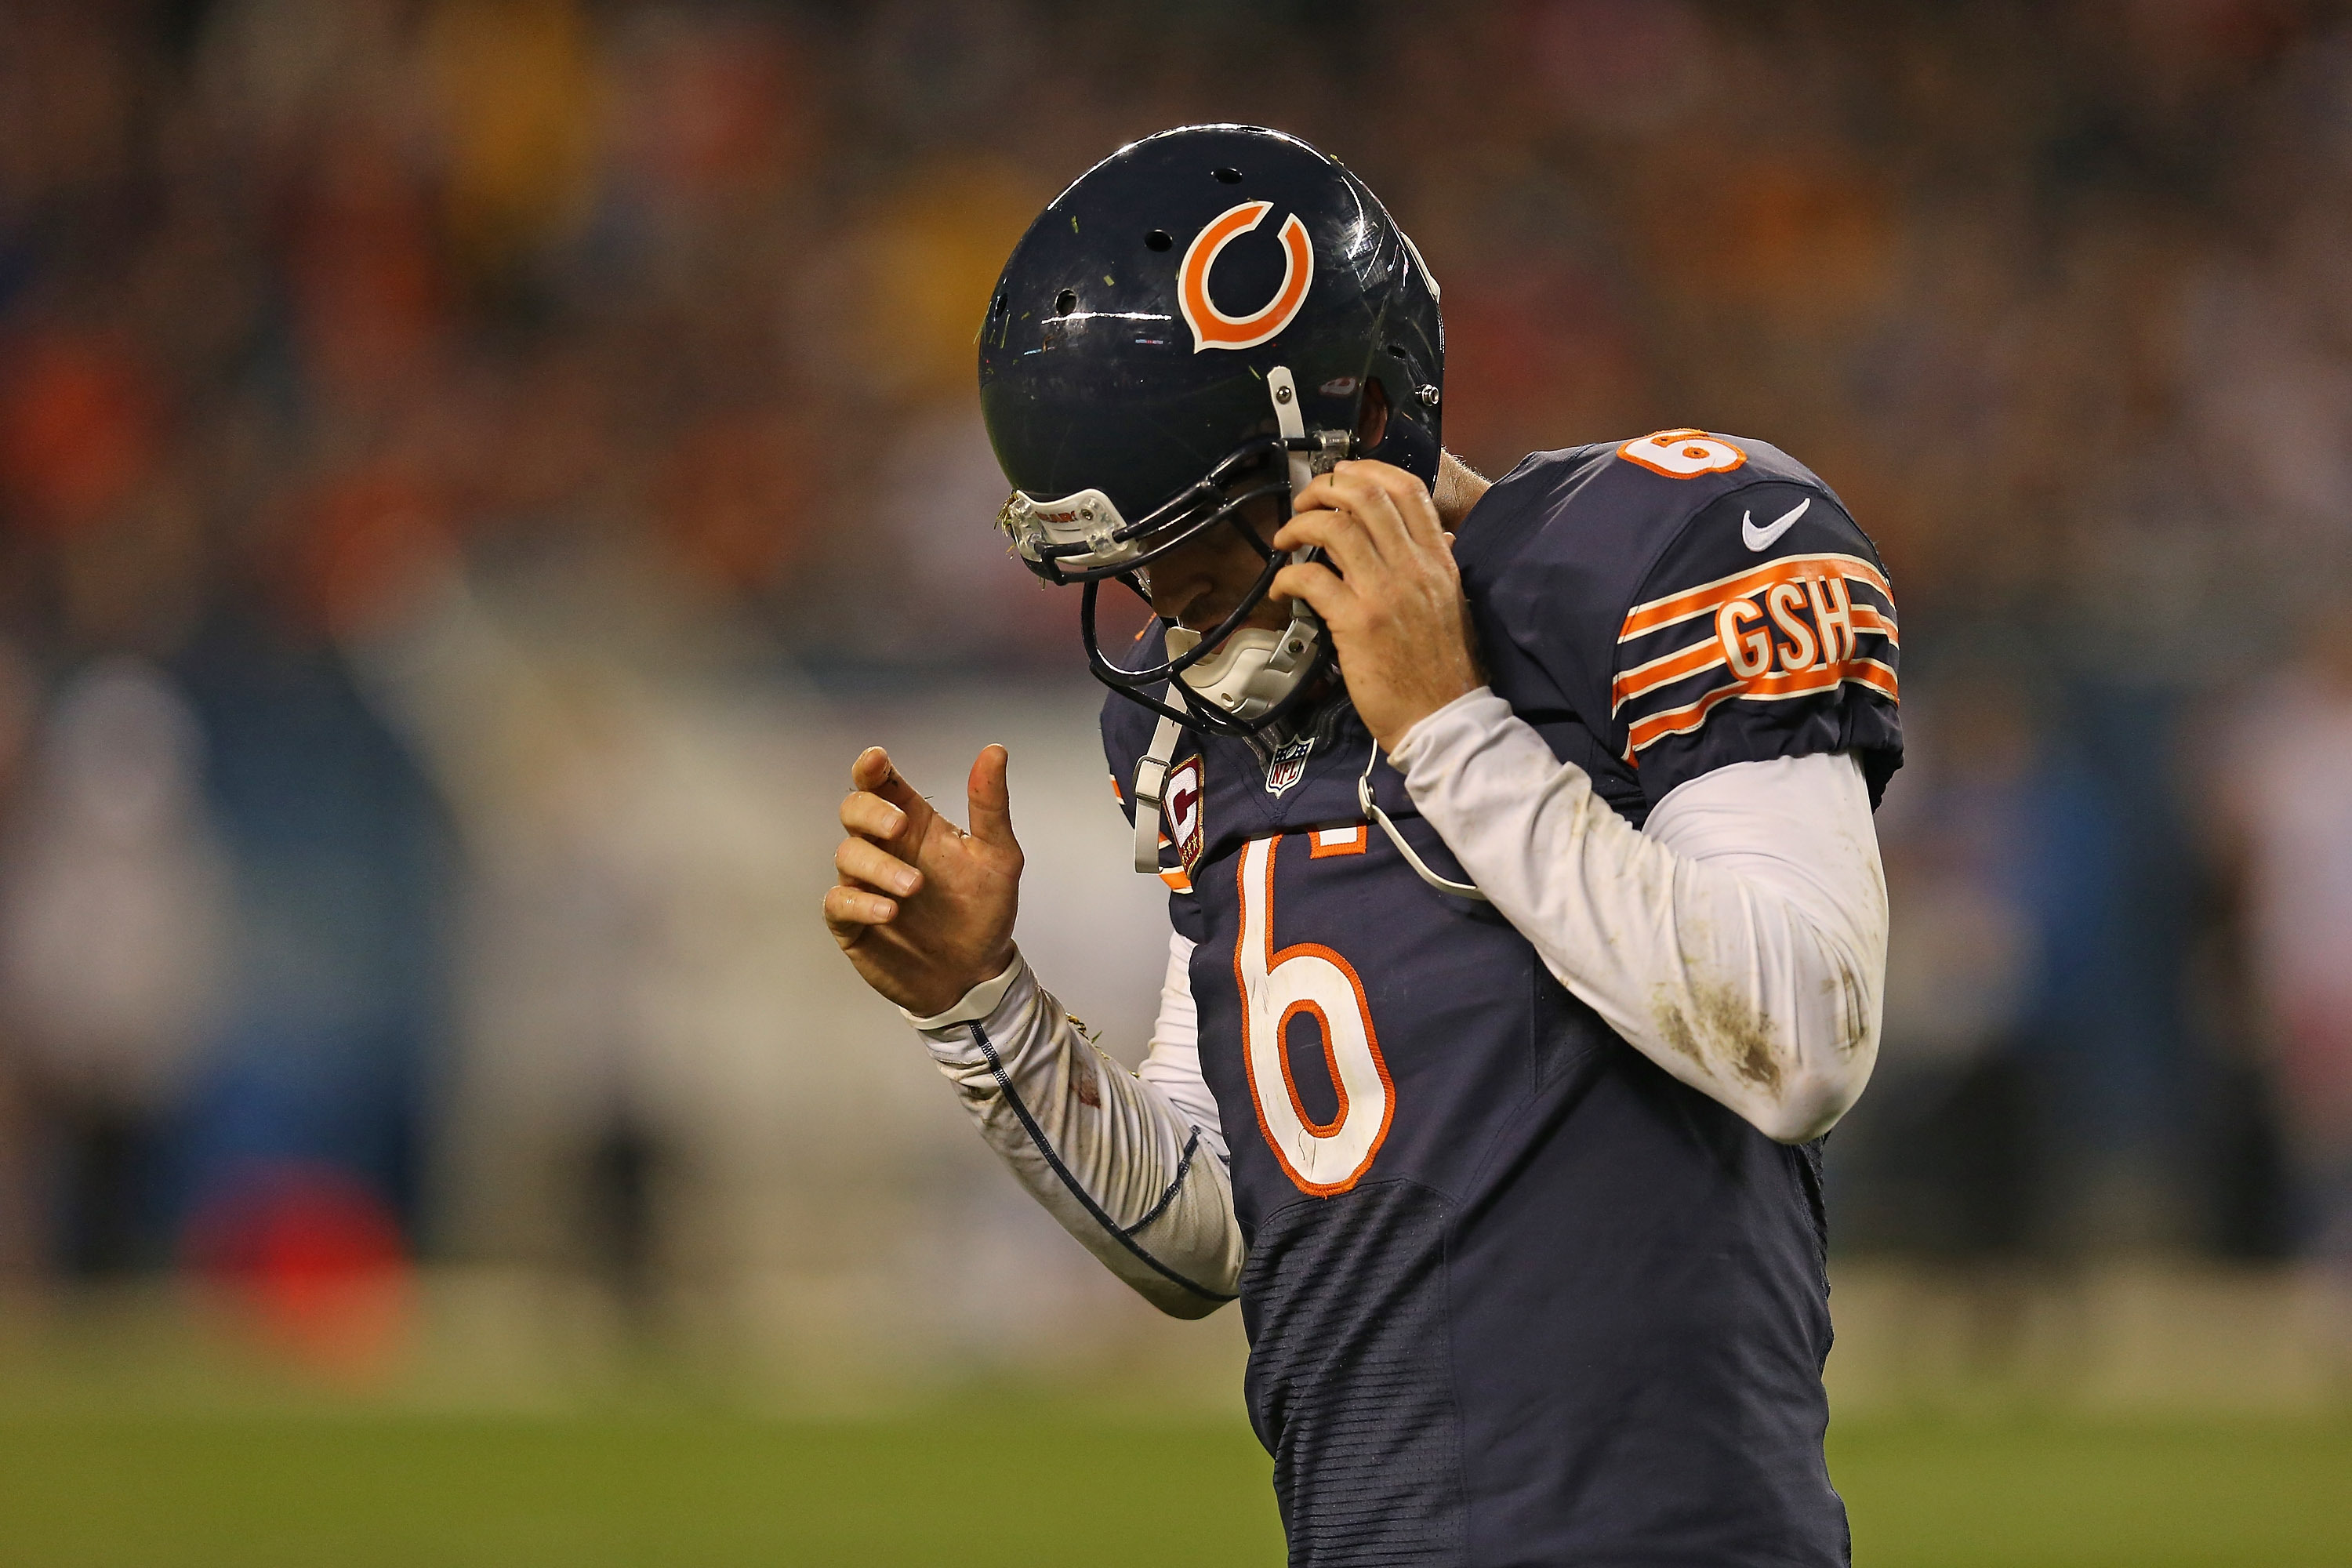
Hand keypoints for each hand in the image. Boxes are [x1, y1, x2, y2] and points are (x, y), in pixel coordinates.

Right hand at [823, 745, 1022, 1017]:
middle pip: (854, 810)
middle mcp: (887, 849)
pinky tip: (888, 911)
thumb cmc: (984, 912)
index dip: (871, 769)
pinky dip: (859, 902)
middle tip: (898, 828)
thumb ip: (991, 806)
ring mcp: (866, 884)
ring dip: (878, 867)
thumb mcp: (999, 857)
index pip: (882, 785)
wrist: (976, 975)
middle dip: (869, 812)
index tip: (876, 760)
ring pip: (848, 855)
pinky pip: (839, 901)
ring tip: (913, 888)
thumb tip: (995, 751)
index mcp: (916, 826)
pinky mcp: (854, 922)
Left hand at [1271, 460, 1482, 749]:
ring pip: (1336, 527)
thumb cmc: (1443, 668)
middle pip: (1366, 495)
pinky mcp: (1357, 622)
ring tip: (1286, 537)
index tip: (1341, 475)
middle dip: (1325, 488)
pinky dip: (1289, 575)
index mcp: (1438, 559)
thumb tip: (1433, 537)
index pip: (1407, 489)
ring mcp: (1385, 592)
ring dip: (1301, 524)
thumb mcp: (1452, 603)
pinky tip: (1284, 587)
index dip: (1367, 470)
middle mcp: (1414, 567)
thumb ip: (1437, 565)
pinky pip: (1312, 578)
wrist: (1442, 717)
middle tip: (1305, 501)